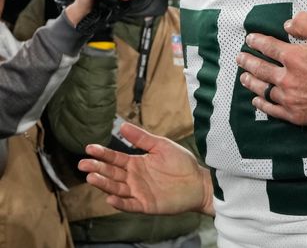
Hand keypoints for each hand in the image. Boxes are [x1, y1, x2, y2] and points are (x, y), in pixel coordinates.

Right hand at [77, 122, 213, 215]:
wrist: (199, 182)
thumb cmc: (182, 163)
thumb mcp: (161, 146)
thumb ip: (142, 138)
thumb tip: (122, 125)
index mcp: (136, 163)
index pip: (114, 158)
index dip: (102, 154)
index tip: (89, 148)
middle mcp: (134, 178)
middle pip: (111, 173)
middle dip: (97, 168)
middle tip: (83, 164)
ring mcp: (139, 192)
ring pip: (117, 188)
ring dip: (104, 184)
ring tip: (92, 177)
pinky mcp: (146, 205)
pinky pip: (130, 205)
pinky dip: (120, 203)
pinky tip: (110, 198)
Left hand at [237, 12, 306, 129]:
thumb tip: (288, 24)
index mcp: (295, 57)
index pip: (269, 47)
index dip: (257, 42)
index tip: (250, 40)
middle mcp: (288, 78)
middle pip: (261, 68)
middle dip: (248, 61)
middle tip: (240, 58)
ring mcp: (290, 98)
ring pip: (263, 89)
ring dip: (251, 82)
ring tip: (244, 77)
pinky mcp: (296, 115)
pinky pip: (272, 109)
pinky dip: (262, 103)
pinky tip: (257, 100)